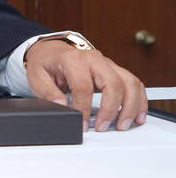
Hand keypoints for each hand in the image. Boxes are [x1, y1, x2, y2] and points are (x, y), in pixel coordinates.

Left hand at [24, 39, 146, 130]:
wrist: (51, 51)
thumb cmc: (45, 63)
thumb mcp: (37, 77)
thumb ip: (48, 92)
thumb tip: (62, 106)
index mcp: (73, 59)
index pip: (83, 86)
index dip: (84, 108)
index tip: (82, 123)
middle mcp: (94, 59)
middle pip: (113, 83)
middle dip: (112, 109)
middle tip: (104, 127)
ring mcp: (107, 63)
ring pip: (130, 82)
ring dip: (131, 106)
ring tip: (124, 124)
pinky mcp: (115, 70)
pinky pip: (134, 83)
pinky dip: (140, 100)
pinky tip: (138, 115)